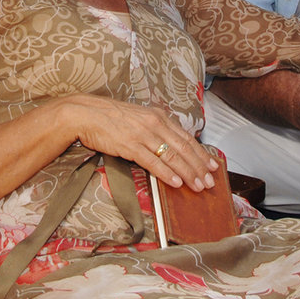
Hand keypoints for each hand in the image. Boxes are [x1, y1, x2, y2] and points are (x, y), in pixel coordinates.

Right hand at [65, 96, 218, 190]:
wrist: (86, 113)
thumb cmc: (110, 117)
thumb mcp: (138, 118)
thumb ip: (155, 129)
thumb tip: (170, 146)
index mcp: (158, 116)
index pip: (186, 137)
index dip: (201, 153)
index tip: (213, 165)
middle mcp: (154, 123)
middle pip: (184, 148)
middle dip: (199, 166)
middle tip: (211, 181)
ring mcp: (143, 134)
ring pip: (172, 156)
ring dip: (188, 172)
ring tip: (198, 185)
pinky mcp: (130, 145)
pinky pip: (153, 161)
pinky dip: (167, 173)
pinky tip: (176, 182)